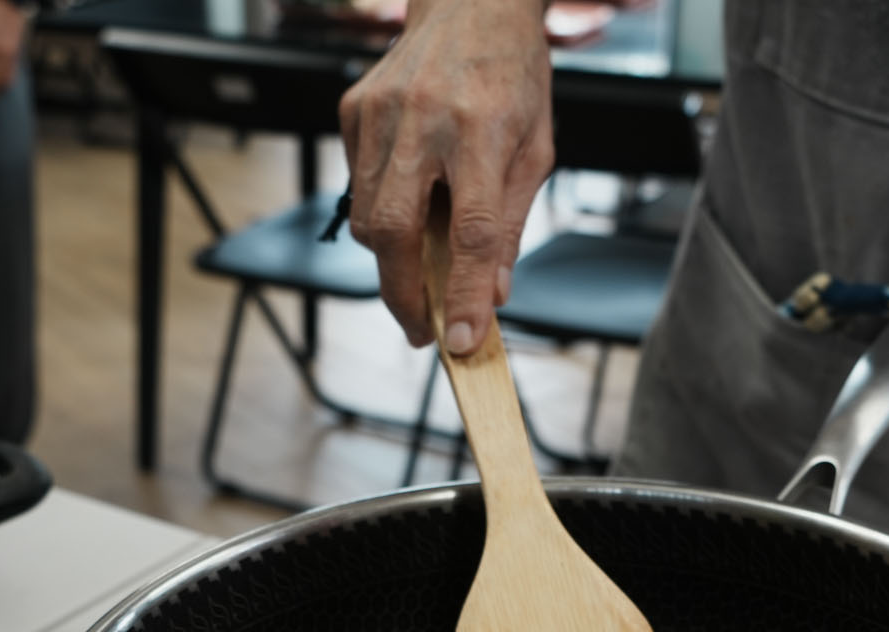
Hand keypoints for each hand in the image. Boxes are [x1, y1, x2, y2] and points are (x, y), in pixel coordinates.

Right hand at [338, 0, 553, 351]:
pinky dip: (381, 210)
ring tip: (421, 263)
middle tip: (422, 328)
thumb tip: (493, 295)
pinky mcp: (354, 109)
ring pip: (368, 216)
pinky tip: (410, 196)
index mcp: (482, 129)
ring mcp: (380, 112)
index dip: (463, 293)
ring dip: (391, 258)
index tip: (462, 340)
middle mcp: (423, 119)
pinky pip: (357, 185)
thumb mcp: (534, 149)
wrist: (471, 4)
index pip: (470, 231)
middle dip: (403, 294)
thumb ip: (510, 223)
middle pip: (395, 231)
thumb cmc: (511, 77)